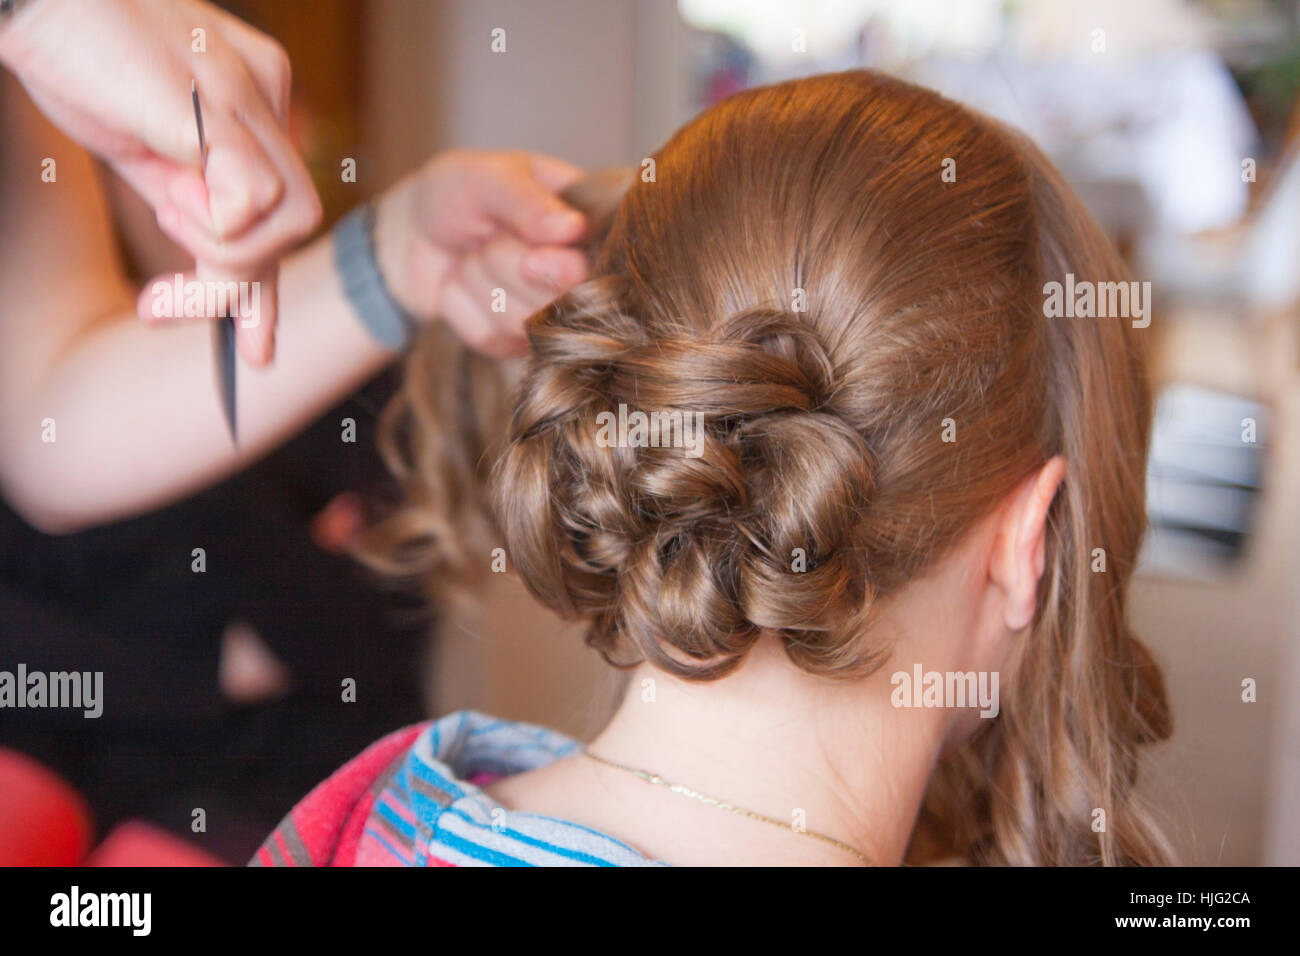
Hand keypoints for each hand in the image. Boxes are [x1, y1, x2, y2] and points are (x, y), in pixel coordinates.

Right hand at [0, 0, 321, 362]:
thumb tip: (230, 276)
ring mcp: (245, 98)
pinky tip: (162, 201)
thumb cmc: (76, 56)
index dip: (266, 288)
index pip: (283, 208)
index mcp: (253, 98)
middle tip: (162, 302)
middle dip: (242, 283)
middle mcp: (263, 94)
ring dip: (221, 250)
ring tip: (159, 214)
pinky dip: (208, 226)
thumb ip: (191, 199)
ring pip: (287, 221)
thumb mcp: (146, 144)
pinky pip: (250, 204)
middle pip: (297, 222)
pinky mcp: (214, 110)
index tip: (254, 352)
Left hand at [373, 150, 590, 357]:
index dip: (563, 268)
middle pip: (561, 298)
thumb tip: (573, 229)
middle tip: (487, 235)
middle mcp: (578, 271)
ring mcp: (548, 312)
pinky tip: (460, 283)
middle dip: (505, 263)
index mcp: (587, 221)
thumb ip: (528, 200)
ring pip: (524, 321)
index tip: (532, 257)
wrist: (413, 232)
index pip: (600, 263)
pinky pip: (492, 338)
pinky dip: (462, 308)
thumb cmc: (458, 194)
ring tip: (472, 254)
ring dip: (480, 283)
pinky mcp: (515, 342)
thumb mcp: (487, 177)